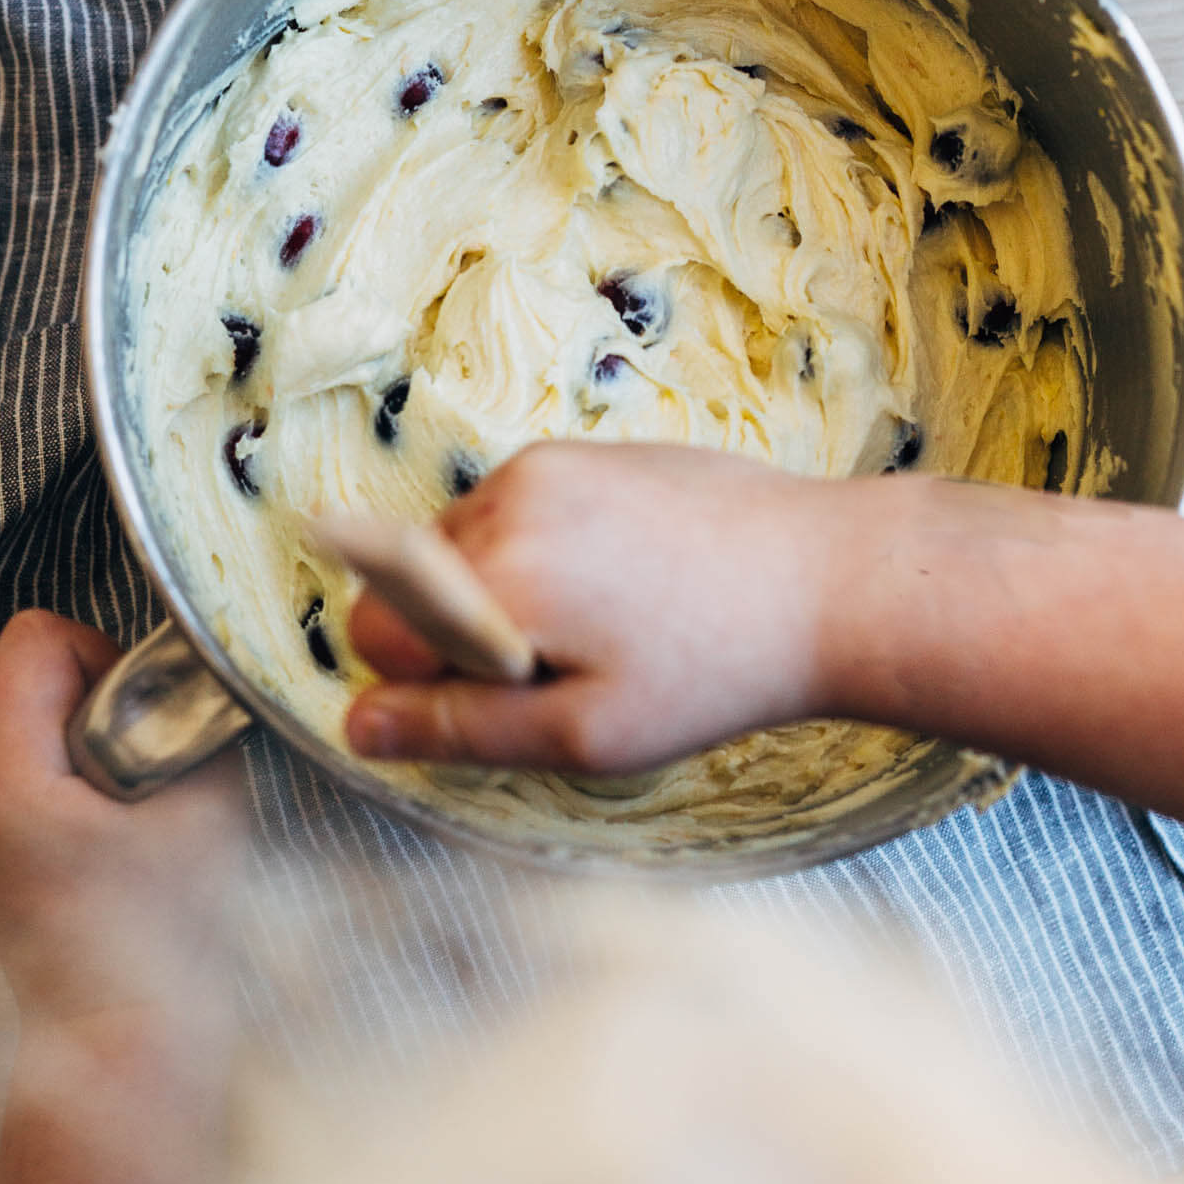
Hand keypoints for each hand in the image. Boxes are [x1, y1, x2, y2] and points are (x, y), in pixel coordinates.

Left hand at [0, 609, 246, 1033]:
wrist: (128, 1042)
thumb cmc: (168, 938)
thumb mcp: (210, 802)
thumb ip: (202, 716)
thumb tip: (202, 667)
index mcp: (6, 775)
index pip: (37, 637)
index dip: (107, 657)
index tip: (148, 720)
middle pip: (30, 665)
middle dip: (101, 691)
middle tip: (147, 762)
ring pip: (31, 703)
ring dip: (91, 724)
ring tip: (131, 797)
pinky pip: (30, 746)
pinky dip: (76, 757)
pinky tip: (113, 818)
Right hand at [346, 442, 879, 772]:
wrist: (827, 579)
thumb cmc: (714, 670)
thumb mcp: (585, 732)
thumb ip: (458, 728)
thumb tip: (355, 726)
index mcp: (497, 571)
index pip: (375, 631)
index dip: (429, 682)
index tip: (521, 693)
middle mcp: (505, 498)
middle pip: (409, 585)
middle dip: (462, 634)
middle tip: (570, 666)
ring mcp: (544, 463)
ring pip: (457, 548)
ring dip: (499, 594)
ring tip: (605, 623)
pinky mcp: (580, 451)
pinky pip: (509, 513)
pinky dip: (537, 553)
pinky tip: (621, 583)